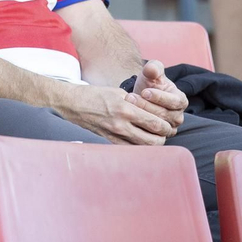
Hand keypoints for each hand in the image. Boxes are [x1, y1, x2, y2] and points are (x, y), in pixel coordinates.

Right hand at [54, 83, 173, 145]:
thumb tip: (151, 111)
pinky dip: (139, 146)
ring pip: (143, 147)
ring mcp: (114, 135)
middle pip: (152, 140)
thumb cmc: (95, 95)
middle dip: (162, 137)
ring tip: (155, 137)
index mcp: (125, 109)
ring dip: (153, 143)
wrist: (73, 104)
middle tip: (165, 132)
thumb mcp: (118, 92)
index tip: (168, 123)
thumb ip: (136, 102)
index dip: (165, 125)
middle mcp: (121, 124)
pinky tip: (141, 140)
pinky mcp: (109, 140)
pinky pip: (130, 149)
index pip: (154, 123)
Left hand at [130, 60, 187, 129]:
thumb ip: (153, 68)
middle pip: (164, 114)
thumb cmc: (149, 84)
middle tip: (130, 97)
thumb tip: (152, 69)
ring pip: (157, 126)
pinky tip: (128, 118)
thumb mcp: (151, 73)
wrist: (141, 98)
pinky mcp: (158, 137)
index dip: (160, 97)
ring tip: (128, 104)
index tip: (145, 92)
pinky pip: (150, 135)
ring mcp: (169, 128)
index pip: (175, 101)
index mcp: (181, 100)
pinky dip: (139, 127)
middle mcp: (178, 116)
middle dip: (146, 106)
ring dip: (142, 115)